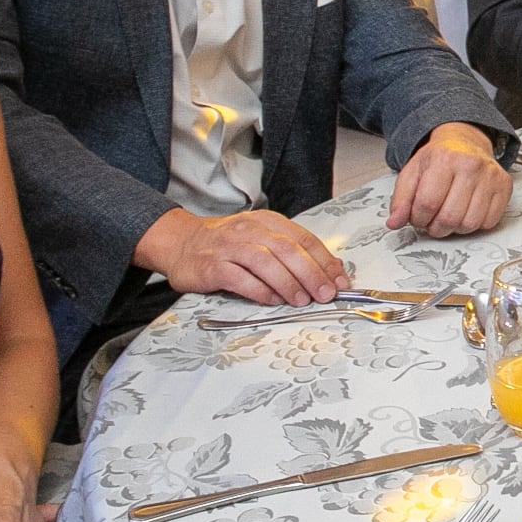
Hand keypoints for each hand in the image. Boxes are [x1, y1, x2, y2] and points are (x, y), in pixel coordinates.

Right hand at [137, 205, 348, 303]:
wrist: (180, 242)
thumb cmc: (227, 244)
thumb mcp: (261, 238)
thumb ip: (291, 252)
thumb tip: (329, 272)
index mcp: (266, 221)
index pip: (303, 239)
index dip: (325, 261)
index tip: (340, 281)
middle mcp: (248, 230)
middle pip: (288, 250)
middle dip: (312, 274)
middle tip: (325, 294)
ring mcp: (228, 246)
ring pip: (266, 262)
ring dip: (288, 283)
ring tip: (301, 300)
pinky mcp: (211, 265)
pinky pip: (240, 278)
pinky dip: (260, 291)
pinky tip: (272, 301)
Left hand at [389, 122, 512, 236]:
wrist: (465, 141)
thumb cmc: (439, 158)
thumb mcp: (412, 172)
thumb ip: (400, 199)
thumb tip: (394, 223)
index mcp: (444, 159)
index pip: (427, 203)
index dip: (417, 219)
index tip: (417, 217)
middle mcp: (471, 165)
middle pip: (449, 217)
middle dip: (435, 228)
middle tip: (432, 221)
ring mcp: (490, 176)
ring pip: (470, 224)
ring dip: (455, 228)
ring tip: (449, 215)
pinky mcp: (504, 186)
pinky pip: (489, 222)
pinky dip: (475, 224)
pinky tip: (467, 211)